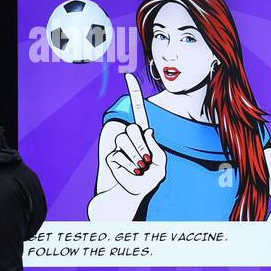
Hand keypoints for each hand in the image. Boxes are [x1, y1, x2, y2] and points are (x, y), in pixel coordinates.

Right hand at [105, 73, 166, 196]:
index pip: (139, 111)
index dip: (134, 94)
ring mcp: (118, 145)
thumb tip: (147, 130)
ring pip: (125, 142)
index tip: (128, 76)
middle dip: (142, 148)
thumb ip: (157, 149)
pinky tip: (127, 173)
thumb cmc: (147, 181)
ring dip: (135, 160)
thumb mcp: (160, 167)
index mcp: (144, 135)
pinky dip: (126, 168)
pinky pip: (118, 156)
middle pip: (134, 130)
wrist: (129, 195)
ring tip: (137, 170)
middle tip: (145, 164)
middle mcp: (130, 136)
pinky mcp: (110, 155)